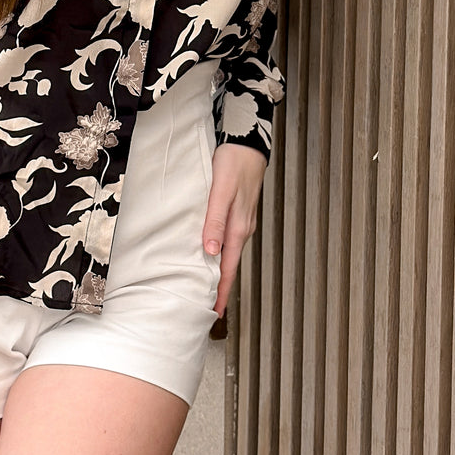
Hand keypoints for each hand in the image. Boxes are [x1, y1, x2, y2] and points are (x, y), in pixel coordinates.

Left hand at [203, 142, 267, 318]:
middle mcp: (242, 228)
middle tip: (207, 307)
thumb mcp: (221, 190)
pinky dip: (220, 252)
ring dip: (219, 270)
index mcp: (238, 227)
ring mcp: (242, 220)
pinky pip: (229, 239)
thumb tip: (210, 252)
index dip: (221, 291)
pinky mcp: (239, 211)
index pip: (228, 268)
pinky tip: (211, 253)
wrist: (248, 141)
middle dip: (219, 287)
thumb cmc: (234, 162)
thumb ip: (215, 220)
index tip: (214, 313)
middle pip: (229, 264)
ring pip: (229, 252)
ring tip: (206, 286)